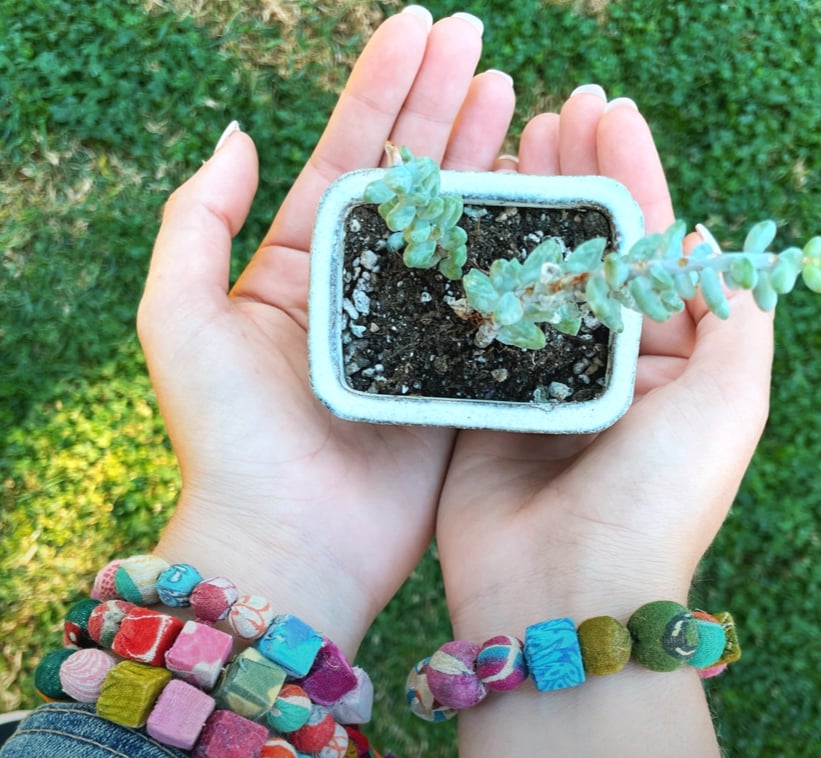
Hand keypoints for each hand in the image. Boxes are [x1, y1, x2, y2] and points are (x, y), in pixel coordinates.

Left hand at [136, 9, 514, 656]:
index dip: (383, 90)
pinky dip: (513, 249)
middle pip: (411, 184)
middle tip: (484, 47)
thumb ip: (195, 221)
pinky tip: (541, 196)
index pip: (348, 159)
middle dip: (444, 110)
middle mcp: (360, 296)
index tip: (422, 27)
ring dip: (486, 163)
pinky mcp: (455, 380)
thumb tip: (237, 134)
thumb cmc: (226, 439)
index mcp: (298, 270)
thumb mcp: (178, 318)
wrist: (285, 543)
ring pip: (458, 232)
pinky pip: (489, 302)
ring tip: (517, 99)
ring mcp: (413, 336)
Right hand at [437, 90, 773, 636]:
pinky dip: (467, 277)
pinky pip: (473, 332)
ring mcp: (534, 392)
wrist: (564, 594)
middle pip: (583, 257)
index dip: (631, 178)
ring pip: (524, 283)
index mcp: (667, 367)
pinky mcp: (477, 412)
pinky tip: (455, 225)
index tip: (604, 114)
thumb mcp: (730, 402)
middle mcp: (602, 374)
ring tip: (503, 150)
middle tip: (546, 118)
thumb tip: (701, 237)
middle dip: (570, 185)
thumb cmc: (655, 501)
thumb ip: (733, 314)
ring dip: (516, 216)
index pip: (648, 252)